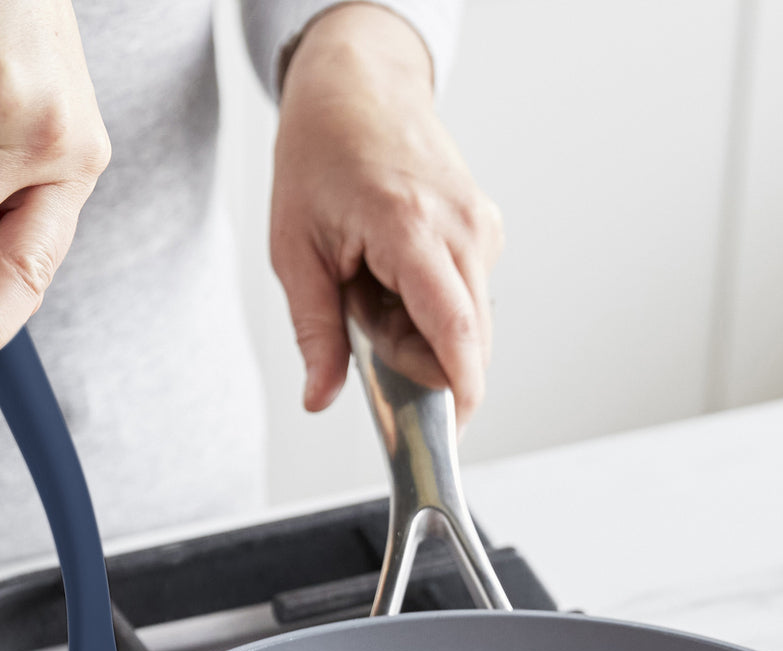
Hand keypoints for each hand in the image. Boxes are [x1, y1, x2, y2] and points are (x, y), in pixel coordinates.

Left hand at [270, 3, 502, 424]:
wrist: (356, 86)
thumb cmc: (321, 156)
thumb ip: (314, 332)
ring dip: (425, 332)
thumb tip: (320, 396)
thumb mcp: (295, 251)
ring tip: (375, 290)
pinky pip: (469, 295)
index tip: (451, 432)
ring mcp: (482, 224)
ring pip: (470, 321)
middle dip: (424, 364)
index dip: (462, 392)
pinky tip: (397, 276)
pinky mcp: (487, 227)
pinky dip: (434, 306)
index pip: (456, 331)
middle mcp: (462, 226)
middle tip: (368, 332)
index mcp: (411, 228)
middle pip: (470, 337)